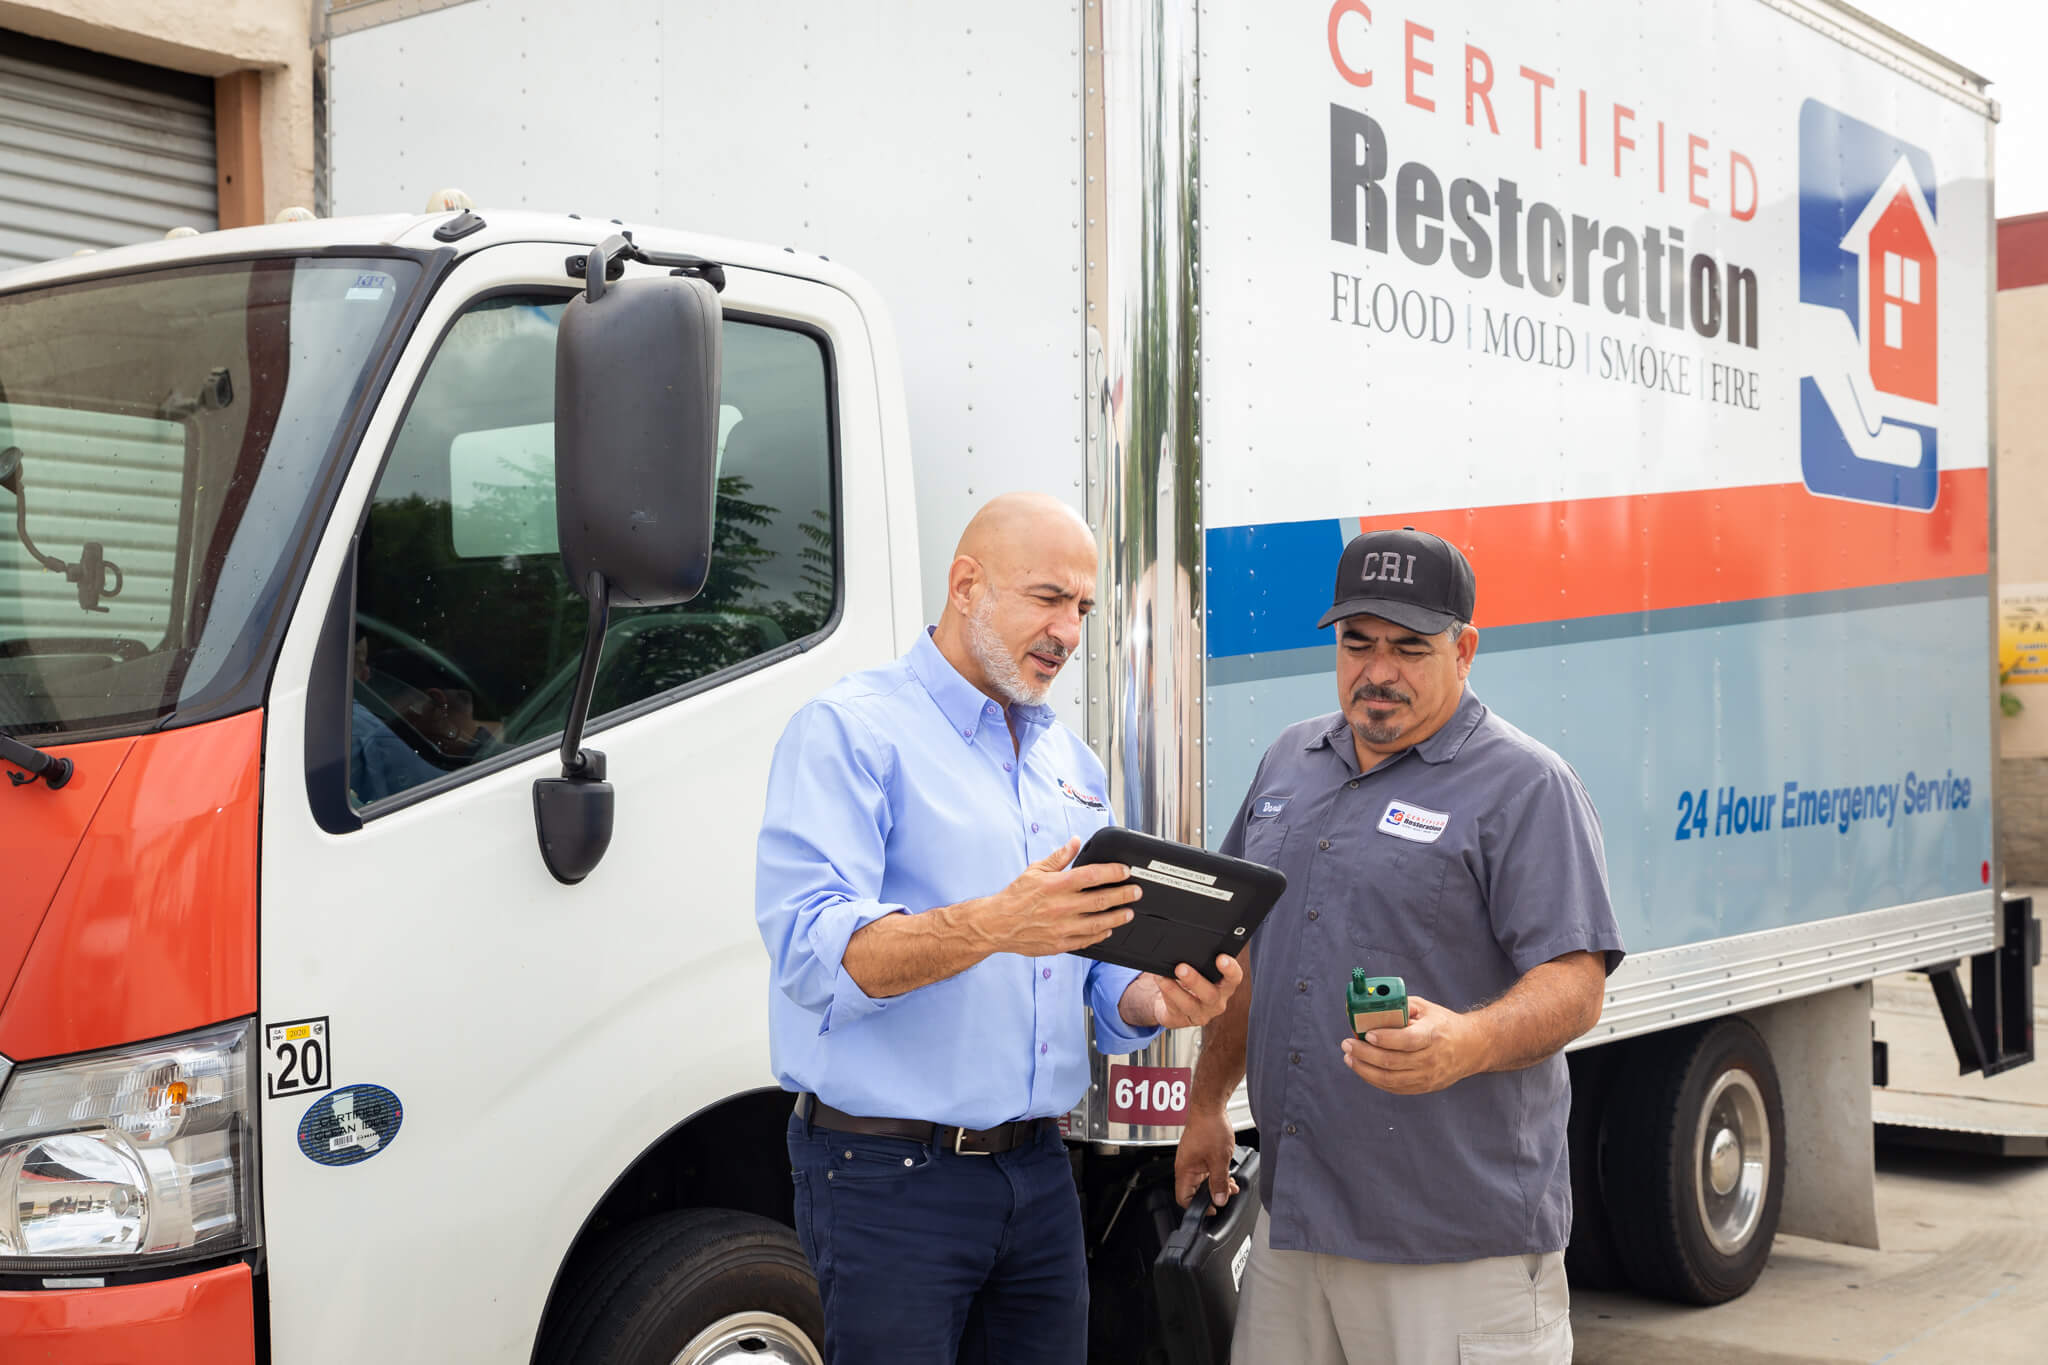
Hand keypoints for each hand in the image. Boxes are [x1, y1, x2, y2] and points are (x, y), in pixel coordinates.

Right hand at [970, 837, 1142, 956]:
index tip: (1125, 871)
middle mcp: (1062, 906)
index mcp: (1056, 885)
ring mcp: (1062, 927)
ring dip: (1117, 917)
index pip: (1092, 875)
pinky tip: (1108, 929)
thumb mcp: (1035, 870)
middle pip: (1101, 899)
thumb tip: (1076, 841)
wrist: (997, 924)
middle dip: (1123, 895)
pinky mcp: (1060, 943)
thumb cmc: (1016, 896)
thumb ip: (1059, 857)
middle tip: (1136, 892)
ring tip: (1129, 912)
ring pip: (1099, 922)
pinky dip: (1100, 934)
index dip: (1112, 872)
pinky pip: (1087, 940)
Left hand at [1119, 955, 1244, 1029]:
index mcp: (1225, 985)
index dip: (1231, 969)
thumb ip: (1200, 957)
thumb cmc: (1190, 979)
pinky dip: (1166, 994)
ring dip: (1175, 990)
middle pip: (1211, 994)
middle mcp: (1216, 1001)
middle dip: (1196, 981)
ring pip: (1190, 1005)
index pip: (1234, 978)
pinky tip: (1160, 982)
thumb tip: (1186, 942)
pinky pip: (1174, 1009)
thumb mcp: (1199, 967)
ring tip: (1163, 977)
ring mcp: (1200, 1013)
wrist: (1173, 999)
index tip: (1221, 958)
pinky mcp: (1182, 1020)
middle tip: (1182, 968)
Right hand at [1174, 1105, 1238, 1209]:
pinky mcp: (1197, 1153)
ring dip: (1217, 1183)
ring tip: (1231, 1183)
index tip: (1214, 1208)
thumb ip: (1219, 1182)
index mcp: (1185, 1170)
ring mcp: (1191, 1159)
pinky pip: (1205, 1170)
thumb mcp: (1219, 1160)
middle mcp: (1185, 1166)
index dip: (1199, 1207)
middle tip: (1228, 1192)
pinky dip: (1216, 1174)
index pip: (1184, 1199)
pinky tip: (1226, 1171)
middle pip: (1194, 1191)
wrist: (1209, 1106)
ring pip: (1201, 1180)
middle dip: (1213, 1195)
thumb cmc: (1210, 1127)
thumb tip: (1220, 1200)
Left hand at [1338, 995, 1486, 1094]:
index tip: (1367, 1034)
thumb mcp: (1426, 1008)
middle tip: (1347, 1044)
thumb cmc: (1443, 1024)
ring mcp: (1428, 1076)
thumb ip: (1400, 1007)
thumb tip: (1371, 1006)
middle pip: (1392, 1061)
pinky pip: (1394, 1088)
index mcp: (1433, 1035)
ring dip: (1364, 1069)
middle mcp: (1431, 1059)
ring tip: (1349, 1057)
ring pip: (1390, 1079)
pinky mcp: (1424, 1087)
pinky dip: (1374, 1079)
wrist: (1471, 1047)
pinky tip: (1362, 1068)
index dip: (1385, 1039)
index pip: (1407, 1040)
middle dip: (1364, 1053)